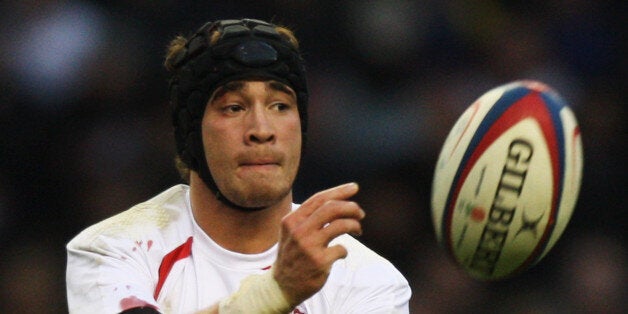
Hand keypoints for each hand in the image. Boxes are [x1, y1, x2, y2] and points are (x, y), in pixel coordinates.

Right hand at [273, 182, 364, 306]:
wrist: (282, 286)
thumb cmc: (292, 255)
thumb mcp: (292, 232)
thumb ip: (309, 217)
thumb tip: (338, 200)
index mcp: (292, 220)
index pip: (319, 199)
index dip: (339, 191)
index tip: (354, 188)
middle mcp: (299, 231)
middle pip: (332, 208)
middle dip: (351, 207)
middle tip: (360, 213)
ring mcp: (309, 246)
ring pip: (341, 225)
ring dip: (354, 225)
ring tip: (357, 230)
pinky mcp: (319, 262)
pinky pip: (342, 248)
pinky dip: (344, 250)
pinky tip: (339, 254)